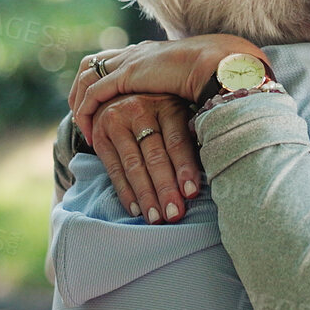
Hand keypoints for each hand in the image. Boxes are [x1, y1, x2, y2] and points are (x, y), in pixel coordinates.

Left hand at [70, 35, 267, 139]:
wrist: (213, 65)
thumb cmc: (208, 75)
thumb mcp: (185, 82)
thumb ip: (174, 90)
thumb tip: (178, 109)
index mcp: (144, 53)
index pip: (109, 61)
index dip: (96, 80)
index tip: (96, 105)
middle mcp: (131, 54)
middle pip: (89, 64)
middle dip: (77, 90)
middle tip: (79, 114)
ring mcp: (127, 62)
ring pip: (85, 78)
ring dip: (78, 103)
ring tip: (82, 127)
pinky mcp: (126, 76)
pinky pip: (93, 95)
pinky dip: (86, 113)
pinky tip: (89, 132)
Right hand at [89, 93, 202, 223]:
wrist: (118, 91)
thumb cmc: (160, 110)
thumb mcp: (178, 112)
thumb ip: (188, 137)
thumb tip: (209, 172)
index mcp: (167, 105)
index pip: (176, 141)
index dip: (184, 167)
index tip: (192, 193)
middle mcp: (140, 111)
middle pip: (154, 156)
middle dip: (165, 188)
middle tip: (174, 214)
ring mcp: (117, 122)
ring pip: (133, 165)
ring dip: (146, 195)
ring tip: (156, 217)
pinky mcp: (100, 135)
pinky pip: (113, 168)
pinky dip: (125, 191)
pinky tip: (136, 209)